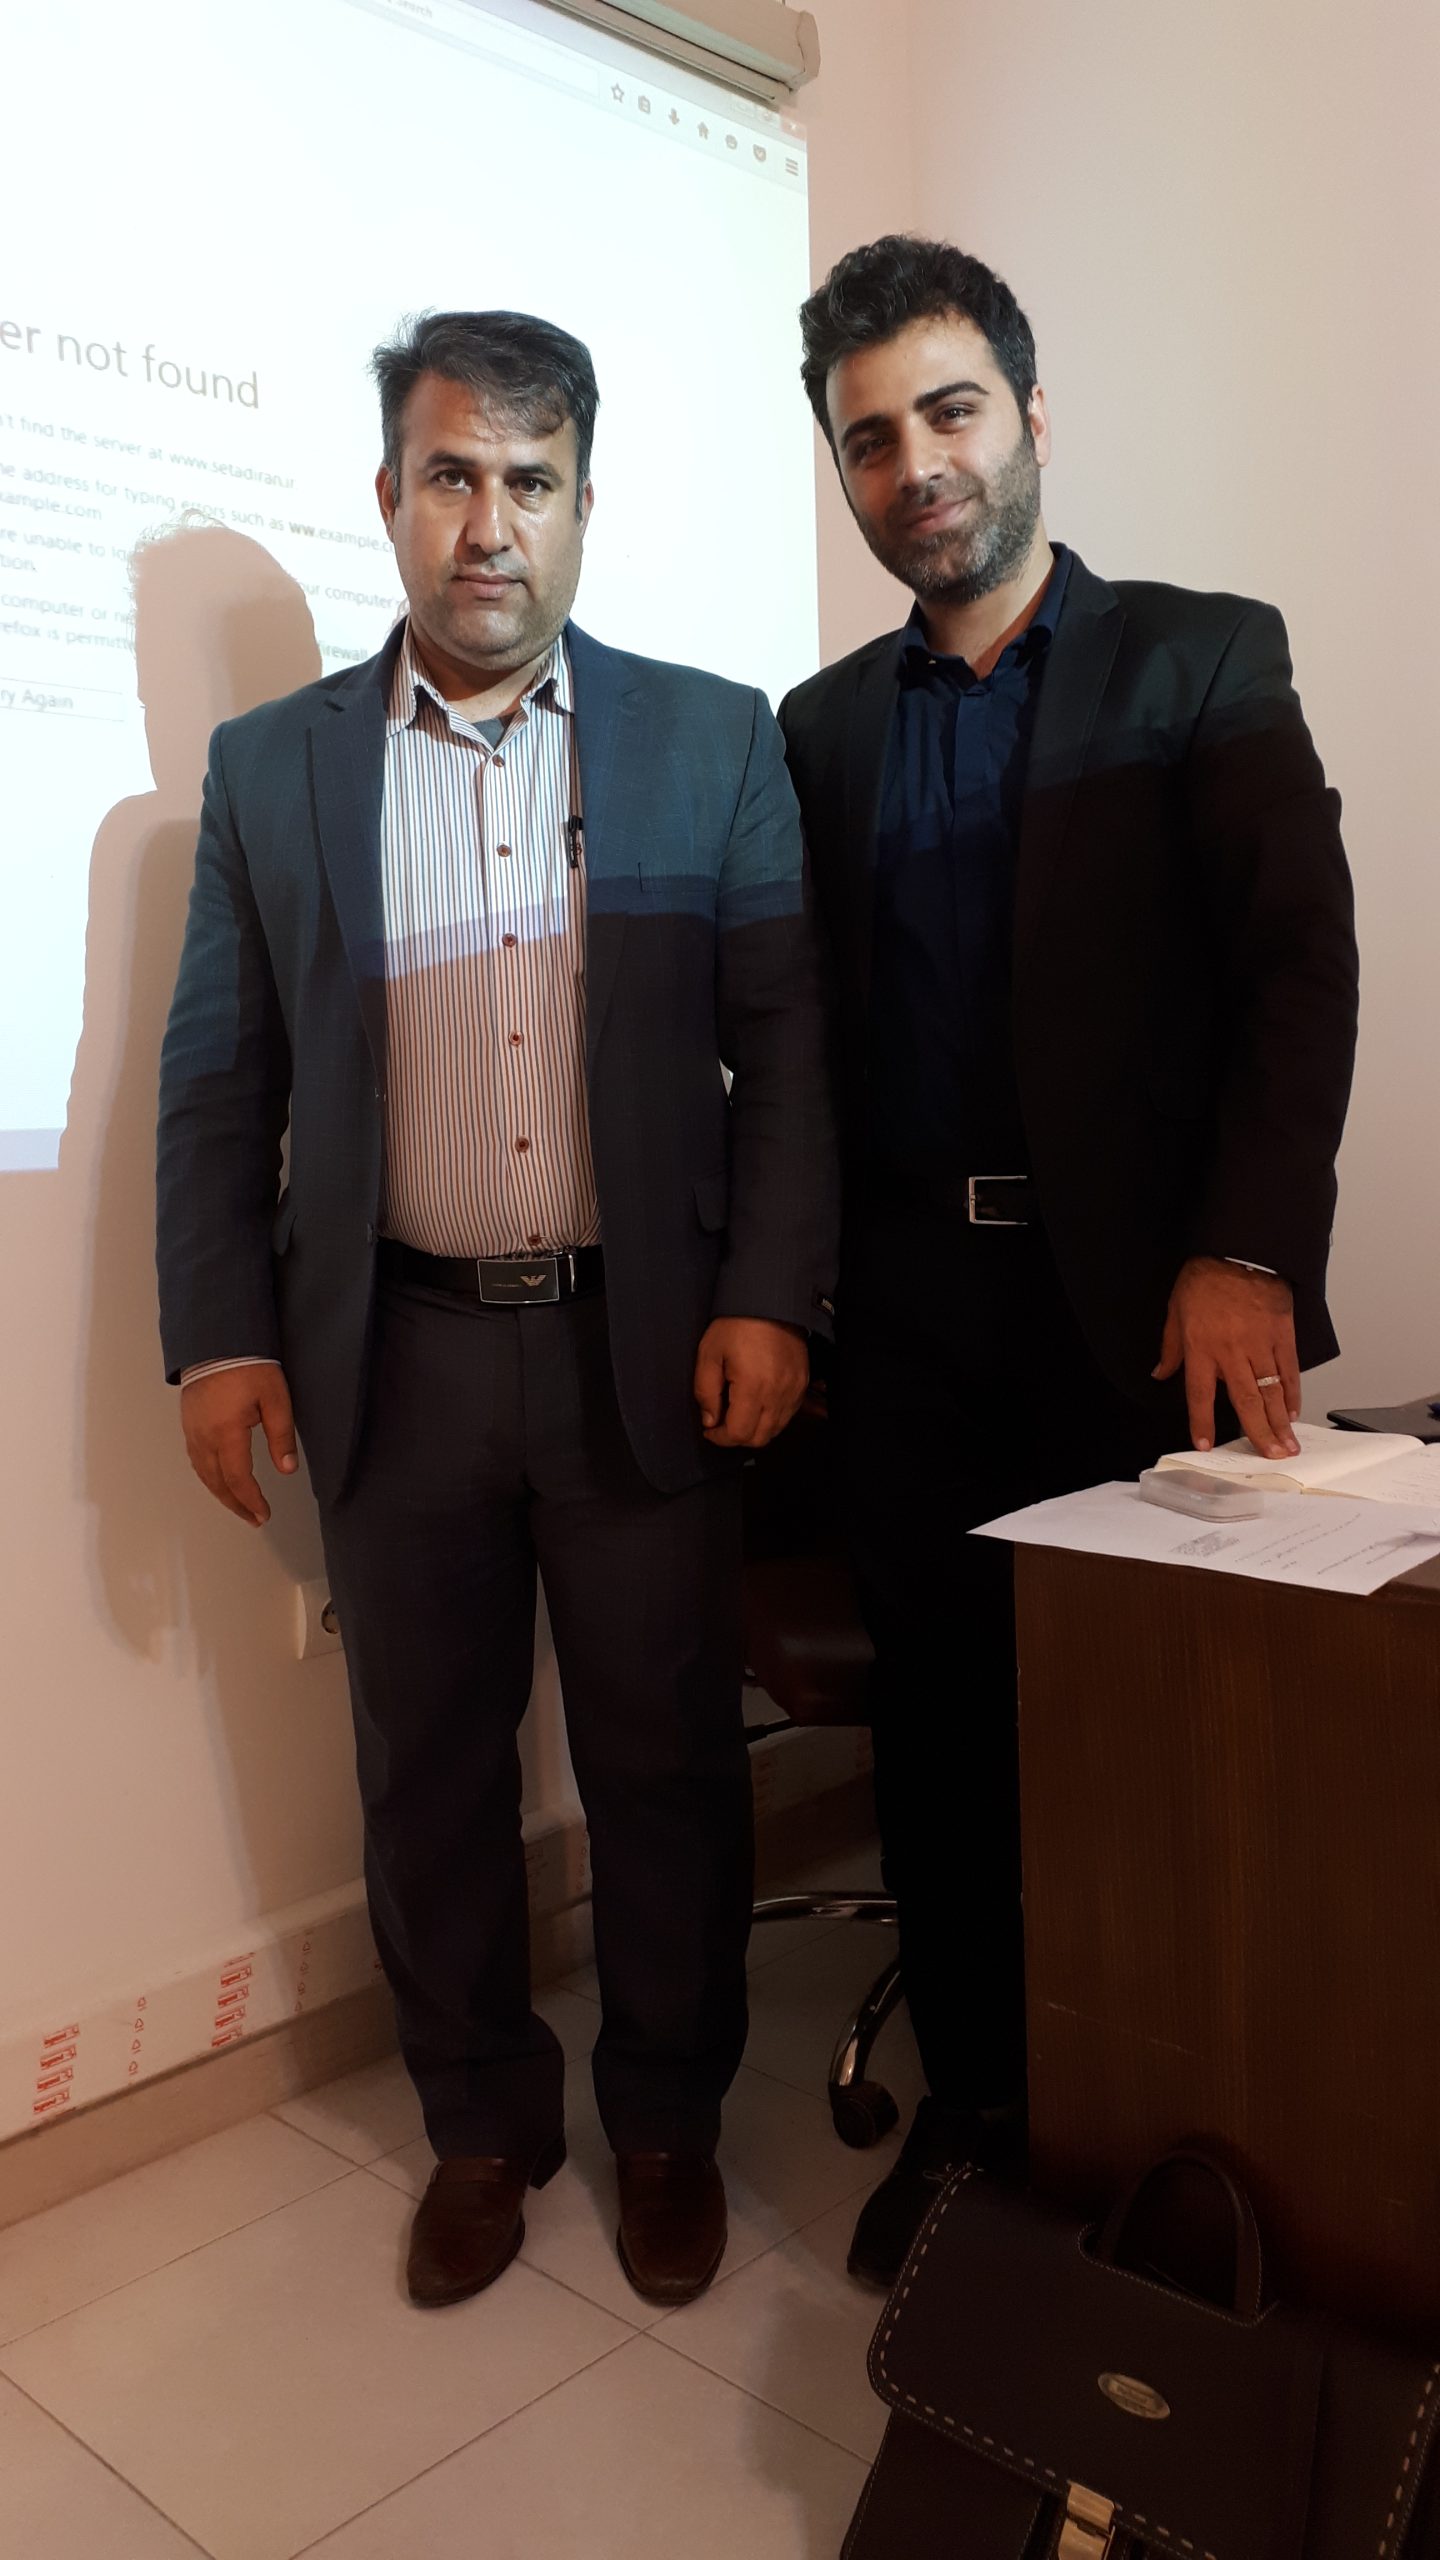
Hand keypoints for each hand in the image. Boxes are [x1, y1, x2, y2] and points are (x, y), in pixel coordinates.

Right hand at [180, 1364, 298, 1524]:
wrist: (216, 1339)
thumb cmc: (250, 1366)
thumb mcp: (275, 1398)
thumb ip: (281, 1435)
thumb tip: (287, 1470)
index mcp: (226, 1433)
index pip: (237, 1478)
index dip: (251, 1500)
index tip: (264, 1515)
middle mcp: (203, 1437)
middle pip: (217, 1482)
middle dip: (236, 1504)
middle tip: (253, 1519)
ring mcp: (192, 1430)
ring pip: (203, 1473)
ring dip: (220, 1493)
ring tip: (239, 1506)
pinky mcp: (188, 1422)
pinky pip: (196, 1459)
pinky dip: (209, 1477)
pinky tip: (219, 1480)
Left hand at [693, 1318, 808, 1448]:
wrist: (771, 1301)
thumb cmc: (736, 1325)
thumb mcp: (709, 1354)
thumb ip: (705, 1392)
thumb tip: (710, 1421)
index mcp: (753, 1387)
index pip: (739, 1433)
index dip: (720, 1438)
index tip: (710, 1429)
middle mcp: (778, 1394)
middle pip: (759, 1438)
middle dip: (737, 1437)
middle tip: (722, 1424)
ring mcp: (794, 1390)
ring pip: (776, 1430)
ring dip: (755, 1429)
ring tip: (739, 1413)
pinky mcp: (802, 1384)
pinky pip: (788, 1415)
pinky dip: (772, 1418)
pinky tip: (757, 1405)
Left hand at [1153, 1257, 1300, 1458]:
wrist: (1239, 1250)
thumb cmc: (1205, 1278)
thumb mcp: (1175, 1311)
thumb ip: (1170, 1348)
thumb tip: (1161, 1373)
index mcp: (1201, 1348)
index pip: (1200, 1395)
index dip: (1202, 1422)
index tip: (1206, 1445)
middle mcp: (1232, 1352)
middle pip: (1245, 1402)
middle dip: (1258, 1433)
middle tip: (1270, 1456)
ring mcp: (1260, 1345)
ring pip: (1271, 1392)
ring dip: (1279, 1422)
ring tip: (1288, 1445)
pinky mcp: (1282, 1335)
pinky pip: (1289, 1371)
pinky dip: (1292, 1393)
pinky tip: (1292, 1411)